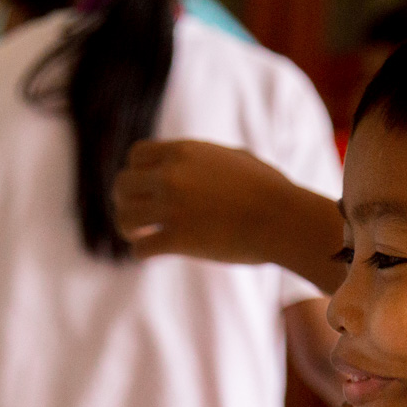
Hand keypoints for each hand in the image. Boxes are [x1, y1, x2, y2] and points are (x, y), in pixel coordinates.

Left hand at [112, 140, 343, 290]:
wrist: (285, 219)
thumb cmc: (269, 190)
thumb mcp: (234, 158)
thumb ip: (205, 159)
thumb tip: (193, 161)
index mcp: (184, 152)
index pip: (135, 155)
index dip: (136, 172)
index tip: (145, 188)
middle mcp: (172, 176)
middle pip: (121, 185)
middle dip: (126, 200)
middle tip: (139, 215)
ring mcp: (172, 207)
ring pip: (124, 217)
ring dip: (129, 229)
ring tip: (141, 235)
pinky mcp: (177, 239)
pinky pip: (140, 248)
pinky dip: (142, 253)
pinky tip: (153, 254)